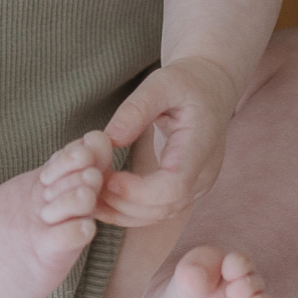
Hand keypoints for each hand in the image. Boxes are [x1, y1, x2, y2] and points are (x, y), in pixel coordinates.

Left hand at [49, 57, 235, 229]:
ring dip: (120, 211)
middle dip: (121, 203)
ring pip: (158, 216)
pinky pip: (156, 211)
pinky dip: (126, 210)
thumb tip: (109, 139)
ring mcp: (196, 187)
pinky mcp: (185, 191)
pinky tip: (101, 198)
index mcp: (201, 146)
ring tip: (87, 193)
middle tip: (86, 186)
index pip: (174, 186)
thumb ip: (136, 109)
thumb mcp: (162, 82)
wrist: (210, 89)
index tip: (107, 179)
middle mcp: (203, 174)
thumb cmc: (186, 82)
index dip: (138, 191)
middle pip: (163, 207)